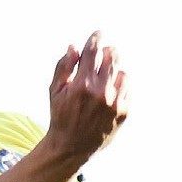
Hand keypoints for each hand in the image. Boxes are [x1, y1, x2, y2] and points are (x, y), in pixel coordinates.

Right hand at [46, 31, 128, 161]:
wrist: (71, 147)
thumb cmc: (60, 116)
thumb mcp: (54, 91)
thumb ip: (63, 67)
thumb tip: (74, 47)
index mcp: (82, 84)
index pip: (92, 52)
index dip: (95, 39)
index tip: (97, 34)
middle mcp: (100, 92)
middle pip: (111, 58)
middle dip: (107, 51)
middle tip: (104, 51)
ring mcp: (114, 102)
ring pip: (121, 72)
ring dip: (114, 67)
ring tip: (105, 72)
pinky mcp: (123, 112)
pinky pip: (126, 88)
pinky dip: (119, 84)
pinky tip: (110, 88)